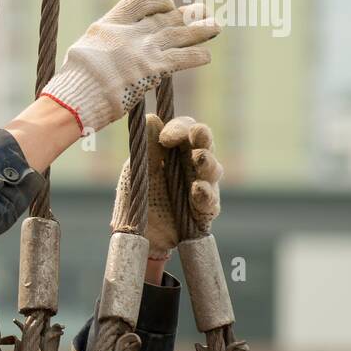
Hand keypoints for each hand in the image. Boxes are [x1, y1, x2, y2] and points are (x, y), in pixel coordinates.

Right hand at [41, 0, 218, 132]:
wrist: (76, 97)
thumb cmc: (71, 84)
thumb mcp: (81, 55)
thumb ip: (98, 49)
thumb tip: (99, 55)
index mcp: (107, 26)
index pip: (138, 1)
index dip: (158, 0)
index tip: (168, 6)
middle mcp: (128, 33)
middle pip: (164, 17)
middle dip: (185, 14)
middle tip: (201, 10)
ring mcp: (142, 50)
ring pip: (179, 34)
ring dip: (200, 30)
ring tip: (217, 26)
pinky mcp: (153, 69)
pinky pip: (182, 58)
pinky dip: (196, 55)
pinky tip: (207, 56)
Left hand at [111, 114, 222, 257]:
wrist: (136, 232)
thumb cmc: (138, 195)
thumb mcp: (138, 170)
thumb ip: (147, 148)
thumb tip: (151, 117)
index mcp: (176, 150)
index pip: (186, 129)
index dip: (180, 128)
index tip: (165, 137)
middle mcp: (193, 165)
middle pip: (206, 146)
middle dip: (203, 139)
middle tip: (197, 134)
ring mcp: (202, 188)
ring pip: (214, 171)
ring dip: (208, 164)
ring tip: (200, 159)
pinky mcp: (203, 212)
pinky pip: (210, 202)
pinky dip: (205, 195)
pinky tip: (197, 189)